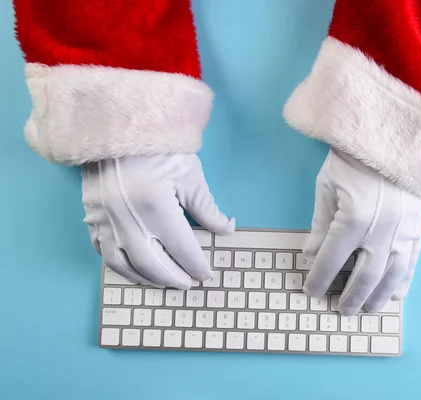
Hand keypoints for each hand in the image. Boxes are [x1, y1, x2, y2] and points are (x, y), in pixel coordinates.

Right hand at [82, 154, 233, 288]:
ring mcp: (105, 219)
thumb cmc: (159, 147)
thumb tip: (225, 229)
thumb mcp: (190, 175)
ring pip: (123, 264)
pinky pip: (102, 251)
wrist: (119, 124)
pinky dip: (119, 265)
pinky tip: (133, 268)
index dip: (196, 266)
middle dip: (173, 278)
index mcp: (156, 206)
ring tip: (162, 282)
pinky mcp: (91, 215)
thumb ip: (207, 208)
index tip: (206, 274)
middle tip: (187, 283)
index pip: (181, 249)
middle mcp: (127, 218)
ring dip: (145, 278)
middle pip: (153, 264)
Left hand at [303, 149, 420, 315]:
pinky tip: (397, 294)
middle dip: (350, 297)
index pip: (331, 260)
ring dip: (378, 297)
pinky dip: (404, 280)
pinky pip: (413, 261)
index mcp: (353, 220)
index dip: (319, 279)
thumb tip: (311, 254)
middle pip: (364, 276)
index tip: (311, 291)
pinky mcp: (419, 227)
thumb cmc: (353, 158)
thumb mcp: (327, 187)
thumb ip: (320, 225)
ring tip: (368, 310)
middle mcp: (381, 231)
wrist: (393, 135)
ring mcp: (404, 231)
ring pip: (392, 275)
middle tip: (341, 311)